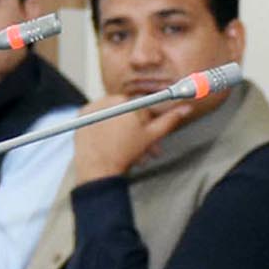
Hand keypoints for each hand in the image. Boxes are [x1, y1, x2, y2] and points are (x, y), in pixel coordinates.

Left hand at [71, 95, 192, 182]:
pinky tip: (109, 139)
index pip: (143, 106)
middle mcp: (110, 99)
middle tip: (142, 145)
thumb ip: (169, 120)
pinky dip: (104, 125)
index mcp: (128, 102)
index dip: (148, 121)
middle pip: (128, 109)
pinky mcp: (82, 113)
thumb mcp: (151, 137)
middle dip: (137, 127)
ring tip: (126, 148)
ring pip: (114, 113)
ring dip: (122, 128)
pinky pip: (98, 115)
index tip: (147, 129)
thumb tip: (186, 108)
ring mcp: (94, 105)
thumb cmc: (123, 155)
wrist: (97, 169)